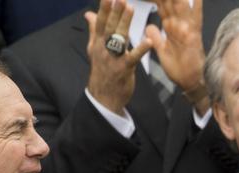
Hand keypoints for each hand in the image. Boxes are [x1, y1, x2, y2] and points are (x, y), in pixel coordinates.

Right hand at [85, 0, 151, 114]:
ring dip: (125, 23)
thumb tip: (89, 14)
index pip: (100, 22)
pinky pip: (134, 57)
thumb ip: (94, 31)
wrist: (104, 97)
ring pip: (119, 38)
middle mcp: (104, 49)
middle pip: (109, 27)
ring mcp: (114, 58)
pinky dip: (141, 49)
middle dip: (114, 12)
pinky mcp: (125, 68)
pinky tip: (150, 41)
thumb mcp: (94, 50)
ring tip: (130, 8)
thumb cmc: (102, 71)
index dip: (104, 9)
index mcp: (97, 43)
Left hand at [147, 0, 208, 113]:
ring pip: (180, 3)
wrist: (189, 82)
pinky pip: (196, 15)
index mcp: (170, 25)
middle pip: (170, 0)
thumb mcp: (162, 50)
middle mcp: (179, 22)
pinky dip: (196, 4)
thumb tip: (149, 27)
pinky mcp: (193, 34)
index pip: (160, 3)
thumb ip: (156, 37)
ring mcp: (187, 26)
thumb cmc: (178, 68)